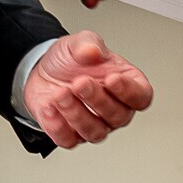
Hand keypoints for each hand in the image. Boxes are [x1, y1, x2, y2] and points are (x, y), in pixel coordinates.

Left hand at [23, 31, 152, 147]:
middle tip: (80, 82)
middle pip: (119, 116)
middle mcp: (114, 108)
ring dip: (77, 114)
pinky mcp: (71, 135)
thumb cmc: (69, 61)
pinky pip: (69, 140)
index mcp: (125, 84)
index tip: (112, 79)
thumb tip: (92, 50)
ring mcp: (94, 124)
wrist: (40, 72)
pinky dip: (57, 126)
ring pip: (95, 132)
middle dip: (97, 99)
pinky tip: (49, 108)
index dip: (130, 91)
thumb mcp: (78, 43)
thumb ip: (88, 43)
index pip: (141, 96)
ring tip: (60, 94)